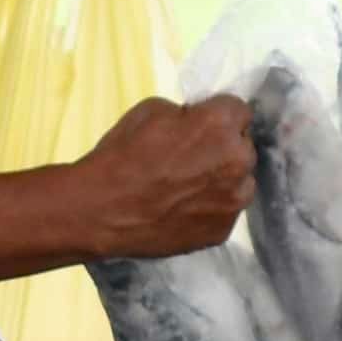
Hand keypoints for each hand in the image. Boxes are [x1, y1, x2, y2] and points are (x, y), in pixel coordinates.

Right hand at [74, 95, 253, 260]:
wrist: (99, 212)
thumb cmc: (119, 156)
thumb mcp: (148, 111)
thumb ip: (184, 114)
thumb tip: (195, 123)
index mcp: (220, 124)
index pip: (238, 110)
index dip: (217, 117)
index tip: (200, 127)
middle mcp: (238, 160)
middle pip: (242, 147)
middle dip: (222, 148)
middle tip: (191, 159)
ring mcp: (234, 199)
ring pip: (240, 182)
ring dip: (221, 180)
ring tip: (187, 189)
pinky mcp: (223, 230)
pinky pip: (224, 212)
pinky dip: (209, 209)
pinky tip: (182, 211)